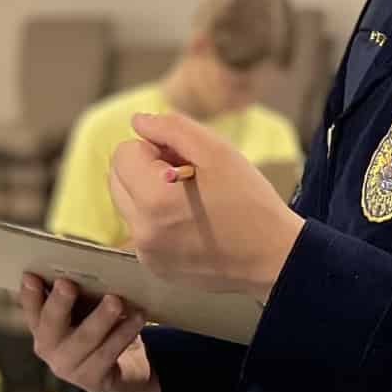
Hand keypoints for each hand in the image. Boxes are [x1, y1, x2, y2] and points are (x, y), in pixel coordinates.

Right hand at [19, 276, 159, 391]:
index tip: (32, 276)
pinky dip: (124, 333)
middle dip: (58, 303)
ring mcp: (68, 367)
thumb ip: (82, 289)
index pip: (31, 307)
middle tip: (68, 284)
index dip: (29, 293)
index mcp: (42, 325)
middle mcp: (48, 347)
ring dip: (101, 318)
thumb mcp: (88, 308)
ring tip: (116, 301)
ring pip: (84, 338)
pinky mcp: (92, 380)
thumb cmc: (101, 328)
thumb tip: (95, 258)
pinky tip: (137, 317)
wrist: (123, 371)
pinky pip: (108, 353)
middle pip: (50, 323)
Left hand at [109, 110, 302, 299]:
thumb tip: (138, 122)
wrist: (274, 259)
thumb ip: (172, 129)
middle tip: (186, 174)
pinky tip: (192, 222)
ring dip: (149, 193)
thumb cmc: (250, 202)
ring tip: (190, 199)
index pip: (123, 154)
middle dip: (144, 168)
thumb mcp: (217, 152)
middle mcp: (141, 231)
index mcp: (153, 199)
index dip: (153, 148)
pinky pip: (142, 231)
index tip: (184, 158)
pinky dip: (158, 220)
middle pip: (117, 179)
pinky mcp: (156, 268)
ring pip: (128, 205)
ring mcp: (147, 254)